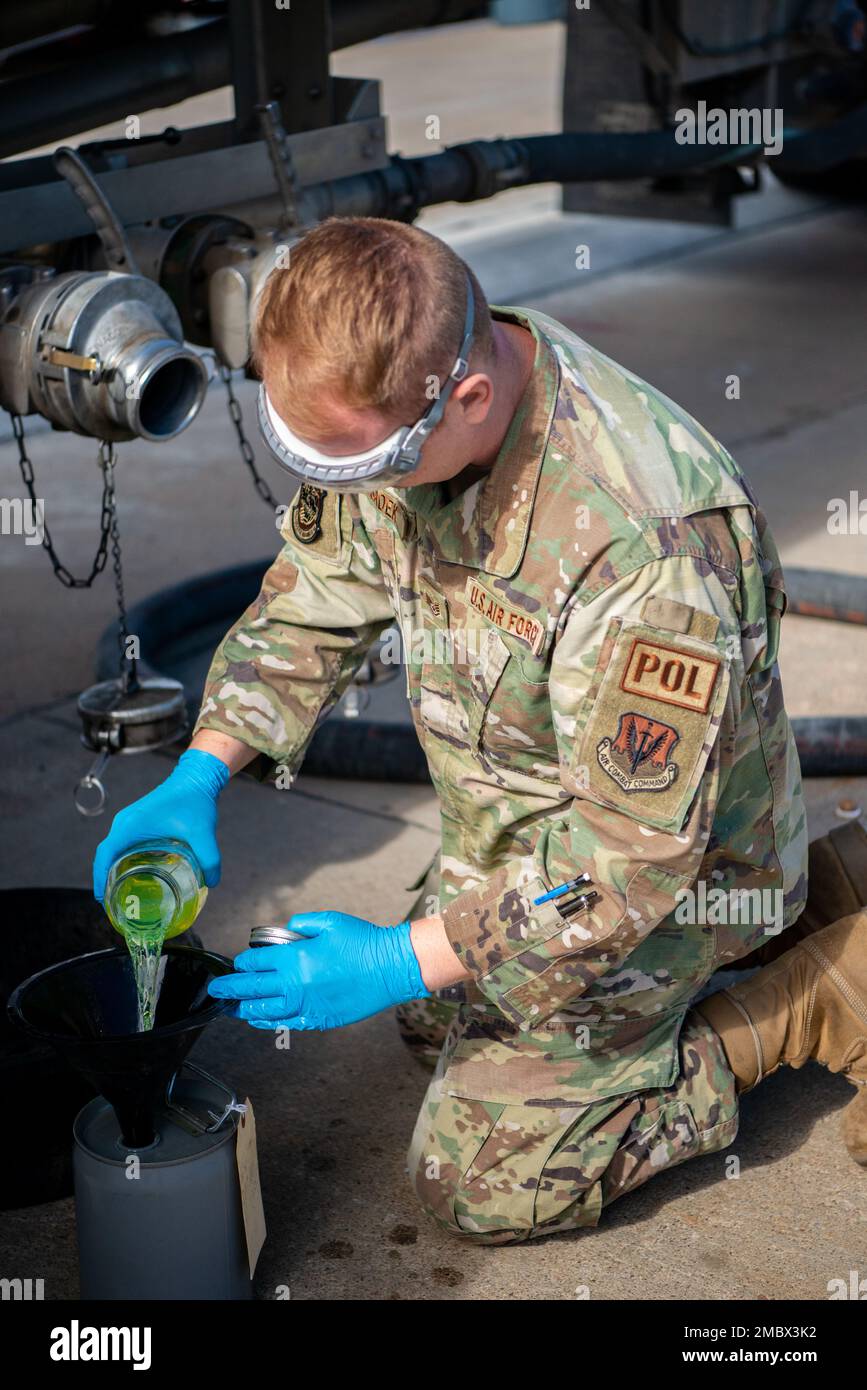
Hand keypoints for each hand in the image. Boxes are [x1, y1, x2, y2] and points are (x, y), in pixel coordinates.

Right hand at [92, 748, 230, 901]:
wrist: (195, 777)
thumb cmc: (194, 800)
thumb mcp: (202, 832)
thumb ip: (209, 859)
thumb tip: (212, 883)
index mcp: (131, 825)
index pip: (105, 853)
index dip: (100, 877)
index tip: (101, 898)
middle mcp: (125, 822)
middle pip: (106, 854)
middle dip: (105, 878)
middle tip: (113, 902)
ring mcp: (130, 821)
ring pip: (113, 849)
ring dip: (112, 869)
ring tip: (121, 892)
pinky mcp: (138, 821)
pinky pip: (123, 843)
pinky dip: (122, 859)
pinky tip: (135, 873)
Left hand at [208, 911, 430, 1030]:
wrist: (391, 968)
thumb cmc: (363, 941)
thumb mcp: (330, 921)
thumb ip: (301, 925)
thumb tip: (286, 930)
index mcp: (296, 958)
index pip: (257, 963)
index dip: (243, 963)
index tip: (237, 963)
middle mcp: (296, 984)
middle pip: (253, 989)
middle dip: (230, 989)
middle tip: (215, 990)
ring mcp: (307, 1005)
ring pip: (265, 1011)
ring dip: (244, 1009)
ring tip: (231, 1007)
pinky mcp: (320, 1019)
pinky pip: (286, 1023)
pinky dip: (269, 1021)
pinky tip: (259, 1018)